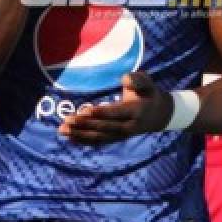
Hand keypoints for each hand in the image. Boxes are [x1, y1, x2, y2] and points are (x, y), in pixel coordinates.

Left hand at [58, 71, 174, 144]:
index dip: (101, 113)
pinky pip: (99, 142)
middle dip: (85, 125)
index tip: (85, 111)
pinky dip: (84, 141)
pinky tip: (70, 138)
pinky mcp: (116, 139)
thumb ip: (137, 79)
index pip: (116, 113)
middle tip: (67, 120)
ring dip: (80, 135)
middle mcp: (128, 126)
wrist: (159, 114)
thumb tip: (124, 79)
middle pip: (104, 127)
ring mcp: (122, 135)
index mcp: (136, 111)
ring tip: (62, 130)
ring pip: (100, 137)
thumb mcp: (147, 82)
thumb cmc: (148, 93)